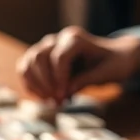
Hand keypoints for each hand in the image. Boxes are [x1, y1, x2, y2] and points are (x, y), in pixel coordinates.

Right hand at [17, 26, 139, 102]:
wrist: (113, 57)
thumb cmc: (114, 64)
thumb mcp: (107, 73)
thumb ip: (86, 80)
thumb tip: (63, 93)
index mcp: (75, 38)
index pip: (59, 57)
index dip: (59, 79)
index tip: (64, 97)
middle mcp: (58, 39)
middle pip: (39, 57)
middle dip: (45, 82)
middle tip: (57, 102)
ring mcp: (46, 46)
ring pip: (28, 61)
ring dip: (35, 84)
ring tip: (49, 101)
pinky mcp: (40, 57)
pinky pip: (25, 68)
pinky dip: (30, 84)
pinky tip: (42, 98)